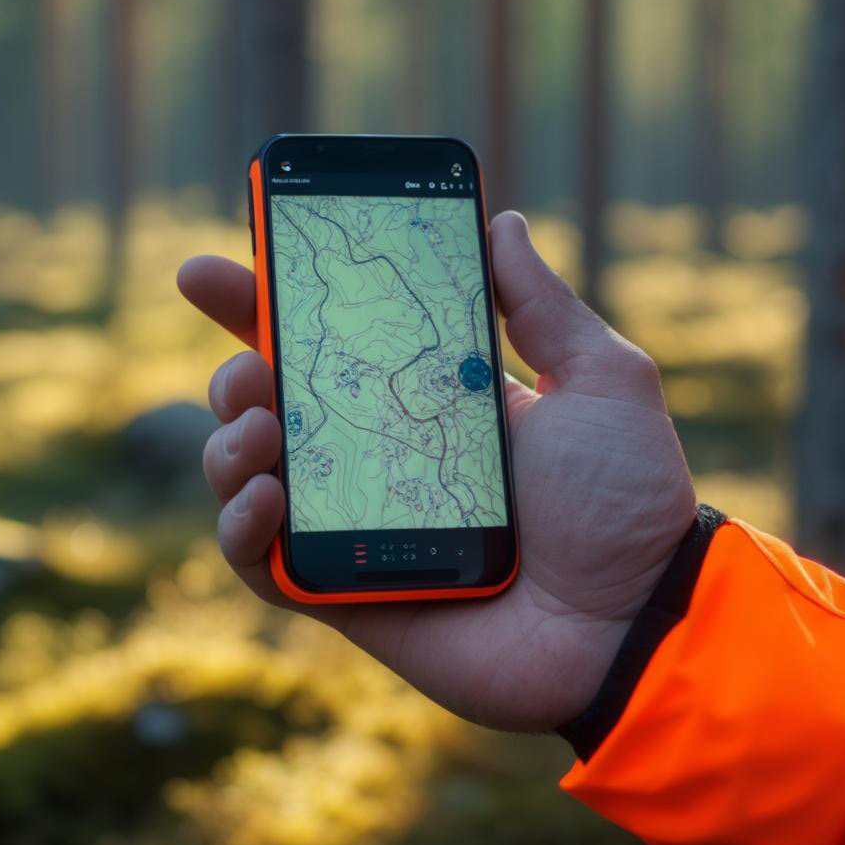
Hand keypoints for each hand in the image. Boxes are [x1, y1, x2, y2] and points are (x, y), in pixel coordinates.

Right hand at [178, 211, 697, 731]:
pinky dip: (240, 524)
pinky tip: (269, 494)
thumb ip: (543, 307)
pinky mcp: (336, 595)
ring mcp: (347, 527)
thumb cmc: (626, 503)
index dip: (259, 301)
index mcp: (422, 401)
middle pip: (264, 402)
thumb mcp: (600, 380)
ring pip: (243, 474)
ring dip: (228, 441)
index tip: (209, 269)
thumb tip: (501, 222)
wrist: (634, 622)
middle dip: (233, 371)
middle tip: (251, 368)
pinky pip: (255, 560)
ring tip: (262, 430)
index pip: (324, 341)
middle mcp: (372, 458)